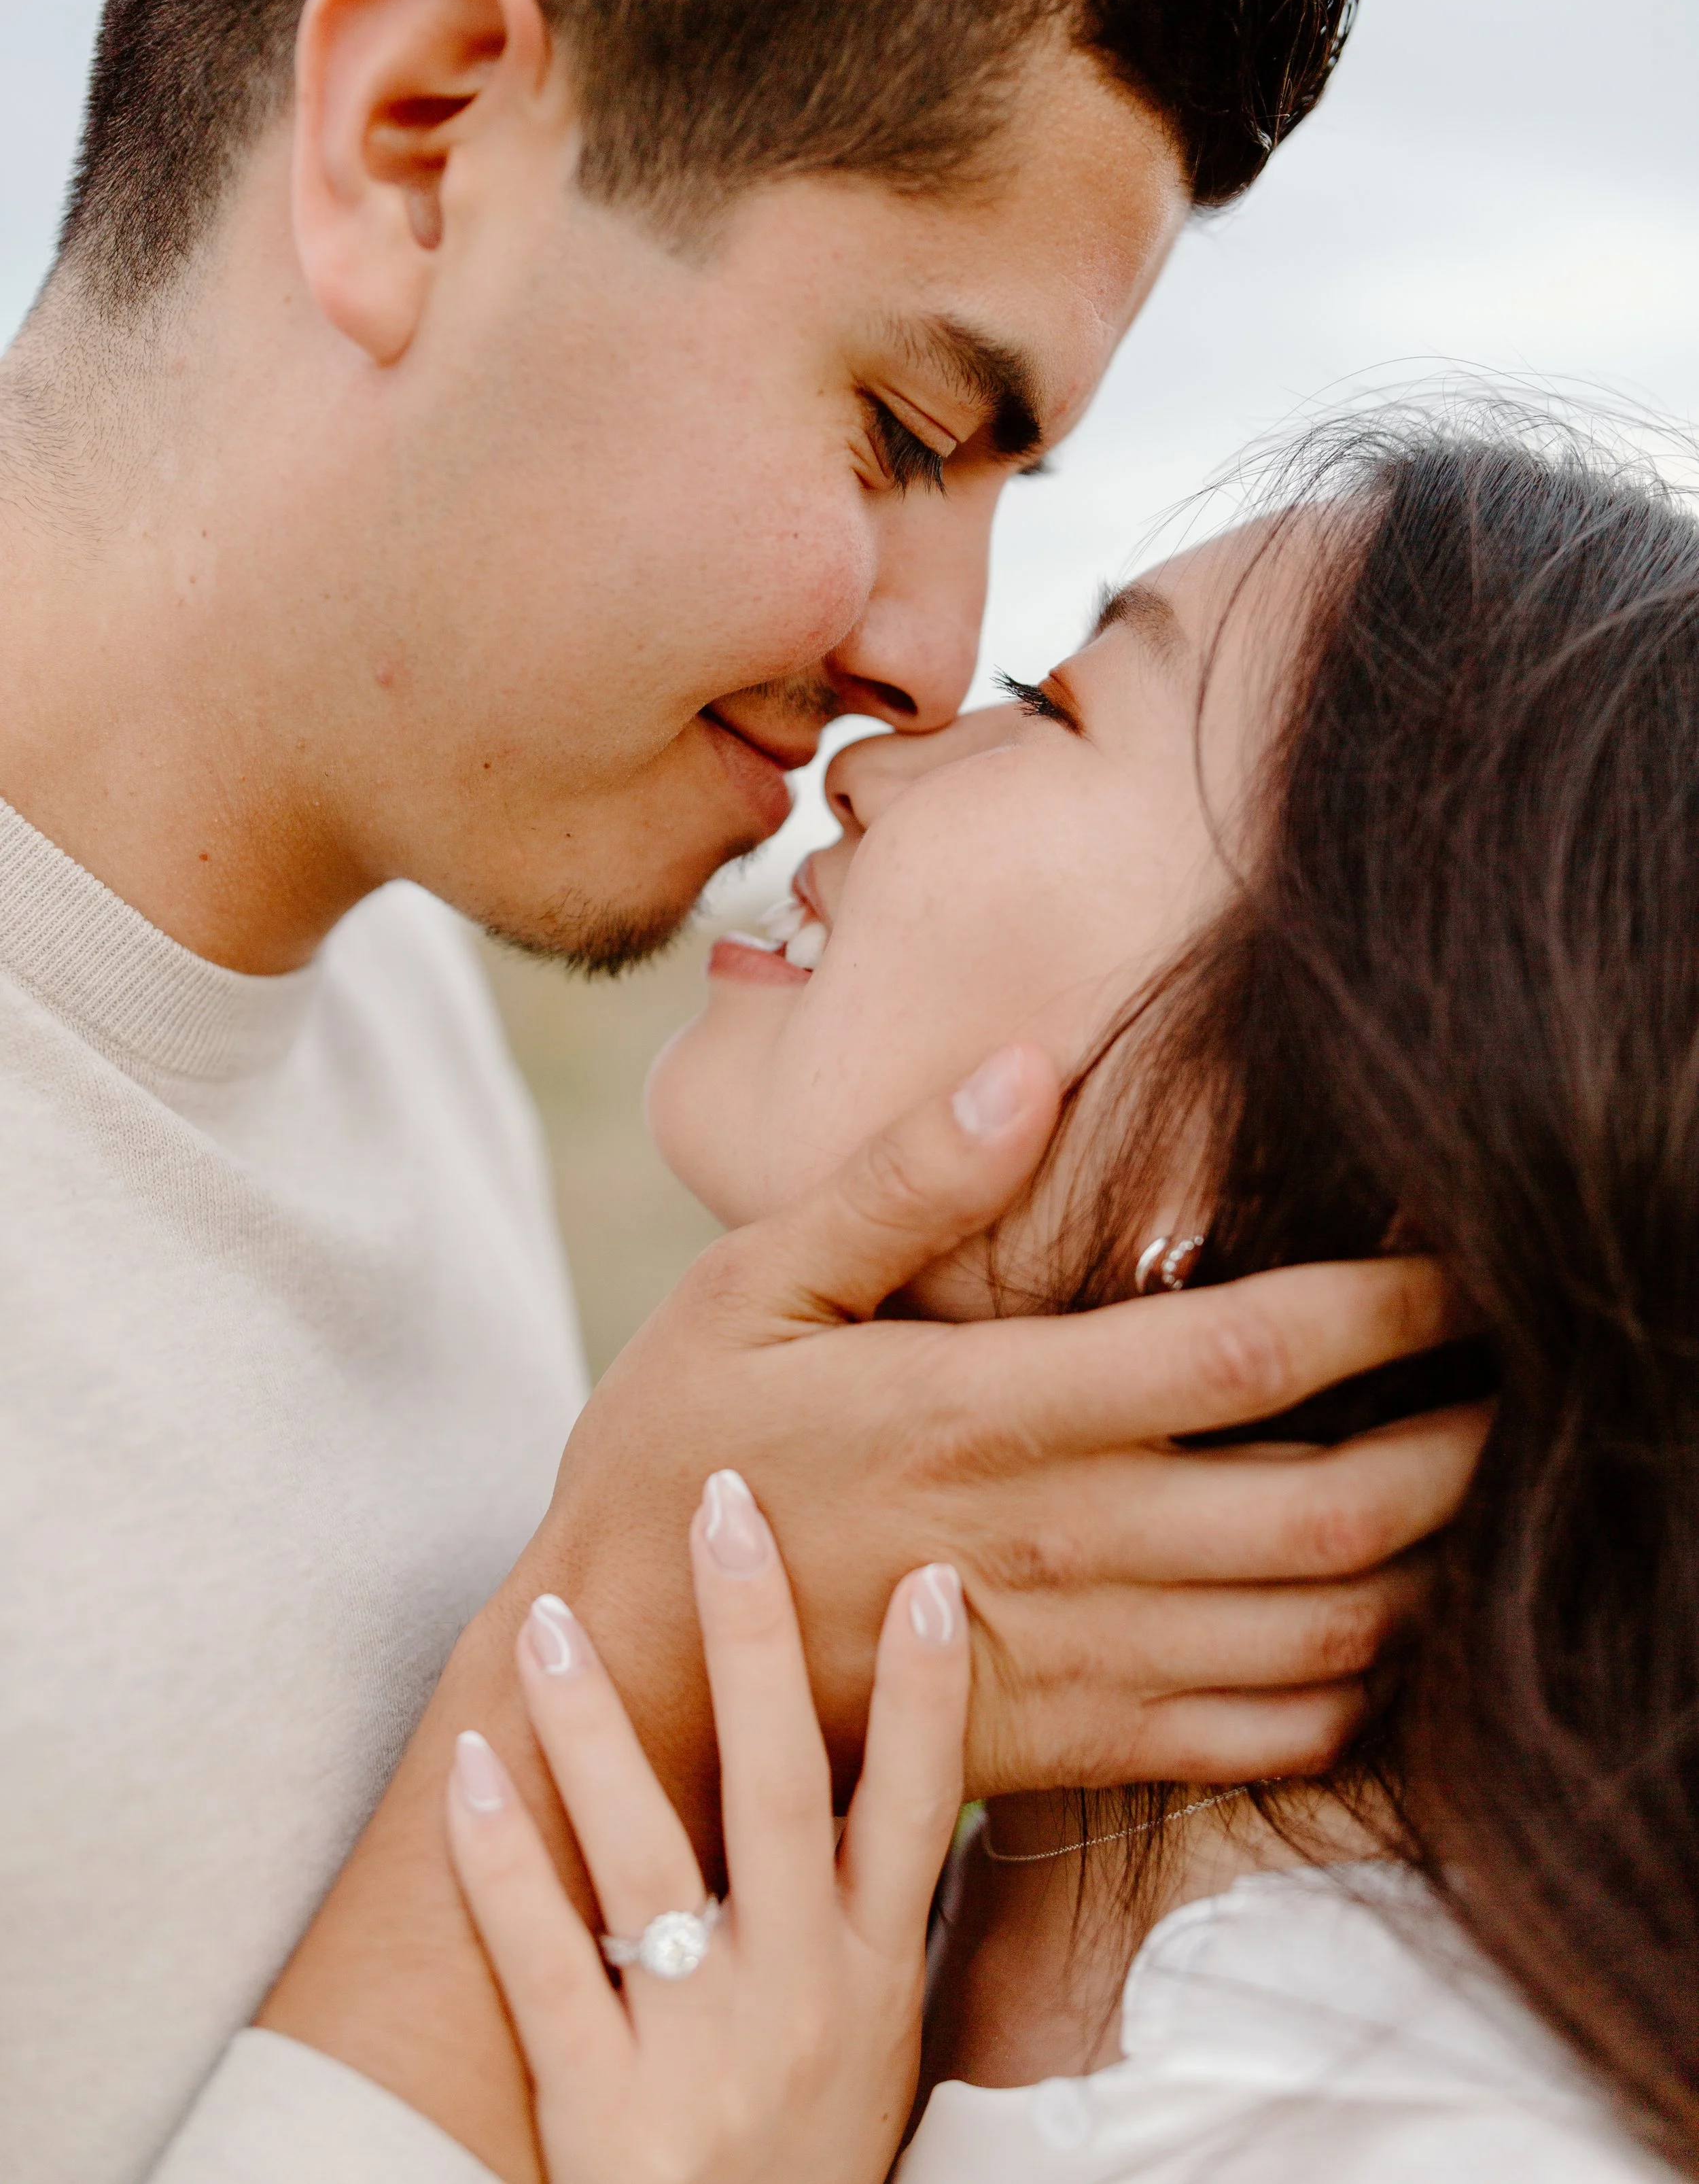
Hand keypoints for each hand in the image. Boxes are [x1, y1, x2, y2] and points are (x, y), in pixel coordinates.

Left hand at [447, 1475, 967, 2183]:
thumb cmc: (808, 2161)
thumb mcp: (874, 2045)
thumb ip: (867, 1918)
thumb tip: (883, 1773)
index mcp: (872, 1978)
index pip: (916, 1809)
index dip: (926, 1694)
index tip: (926, 1574)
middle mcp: (800, 1999)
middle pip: (782, 1790)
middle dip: (756, 1639)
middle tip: (724, 1509)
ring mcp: (698, 2052)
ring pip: (644, 1858)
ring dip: (594, 1726)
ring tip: (547, 1611)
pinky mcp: (601, 2112)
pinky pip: (543, 1965)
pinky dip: (502, 1862)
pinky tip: (467, 1766)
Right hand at [542, 1043, 1479, 1821]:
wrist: (626, 1669)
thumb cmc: (686, 1451)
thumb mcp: (752, 1283)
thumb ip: (897, 1183)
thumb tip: (1027, 1069)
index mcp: (993, 1408)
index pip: (1247, 1352)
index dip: (1387, 1301)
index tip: (1462, 1254)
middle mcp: (1058, 1540)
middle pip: (1331, 1506)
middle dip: (1457, 1443)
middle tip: (1515, 1378)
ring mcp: (1072, 1658)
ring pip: (1321, 1634)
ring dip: (1431, 1565)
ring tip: (1475, 1487)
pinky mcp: (1064, 1745)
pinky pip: (1259, 1742)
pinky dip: (1354, 1690)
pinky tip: (1378, 1623)